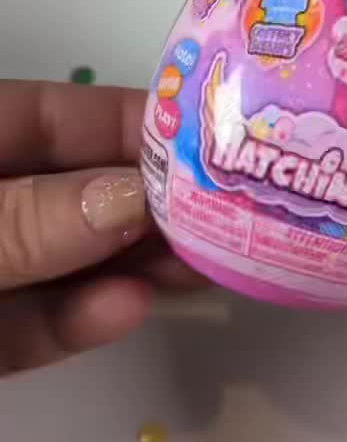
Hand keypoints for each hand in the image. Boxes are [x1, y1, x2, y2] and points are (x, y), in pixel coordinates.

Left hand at [0, 81, 203, 374]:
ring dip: (124, 266)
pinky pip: (25, 324)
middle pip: (66, 192)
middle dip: (143, 203)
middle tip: (227, 214)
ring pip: (57, 262)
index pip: (46, 116)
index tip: (208, 137)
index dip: (125, 121)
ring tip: (198, 266)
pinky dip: (73, 321)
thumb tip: (131, 199)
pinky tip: (127, 310)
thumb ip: (30, 220)